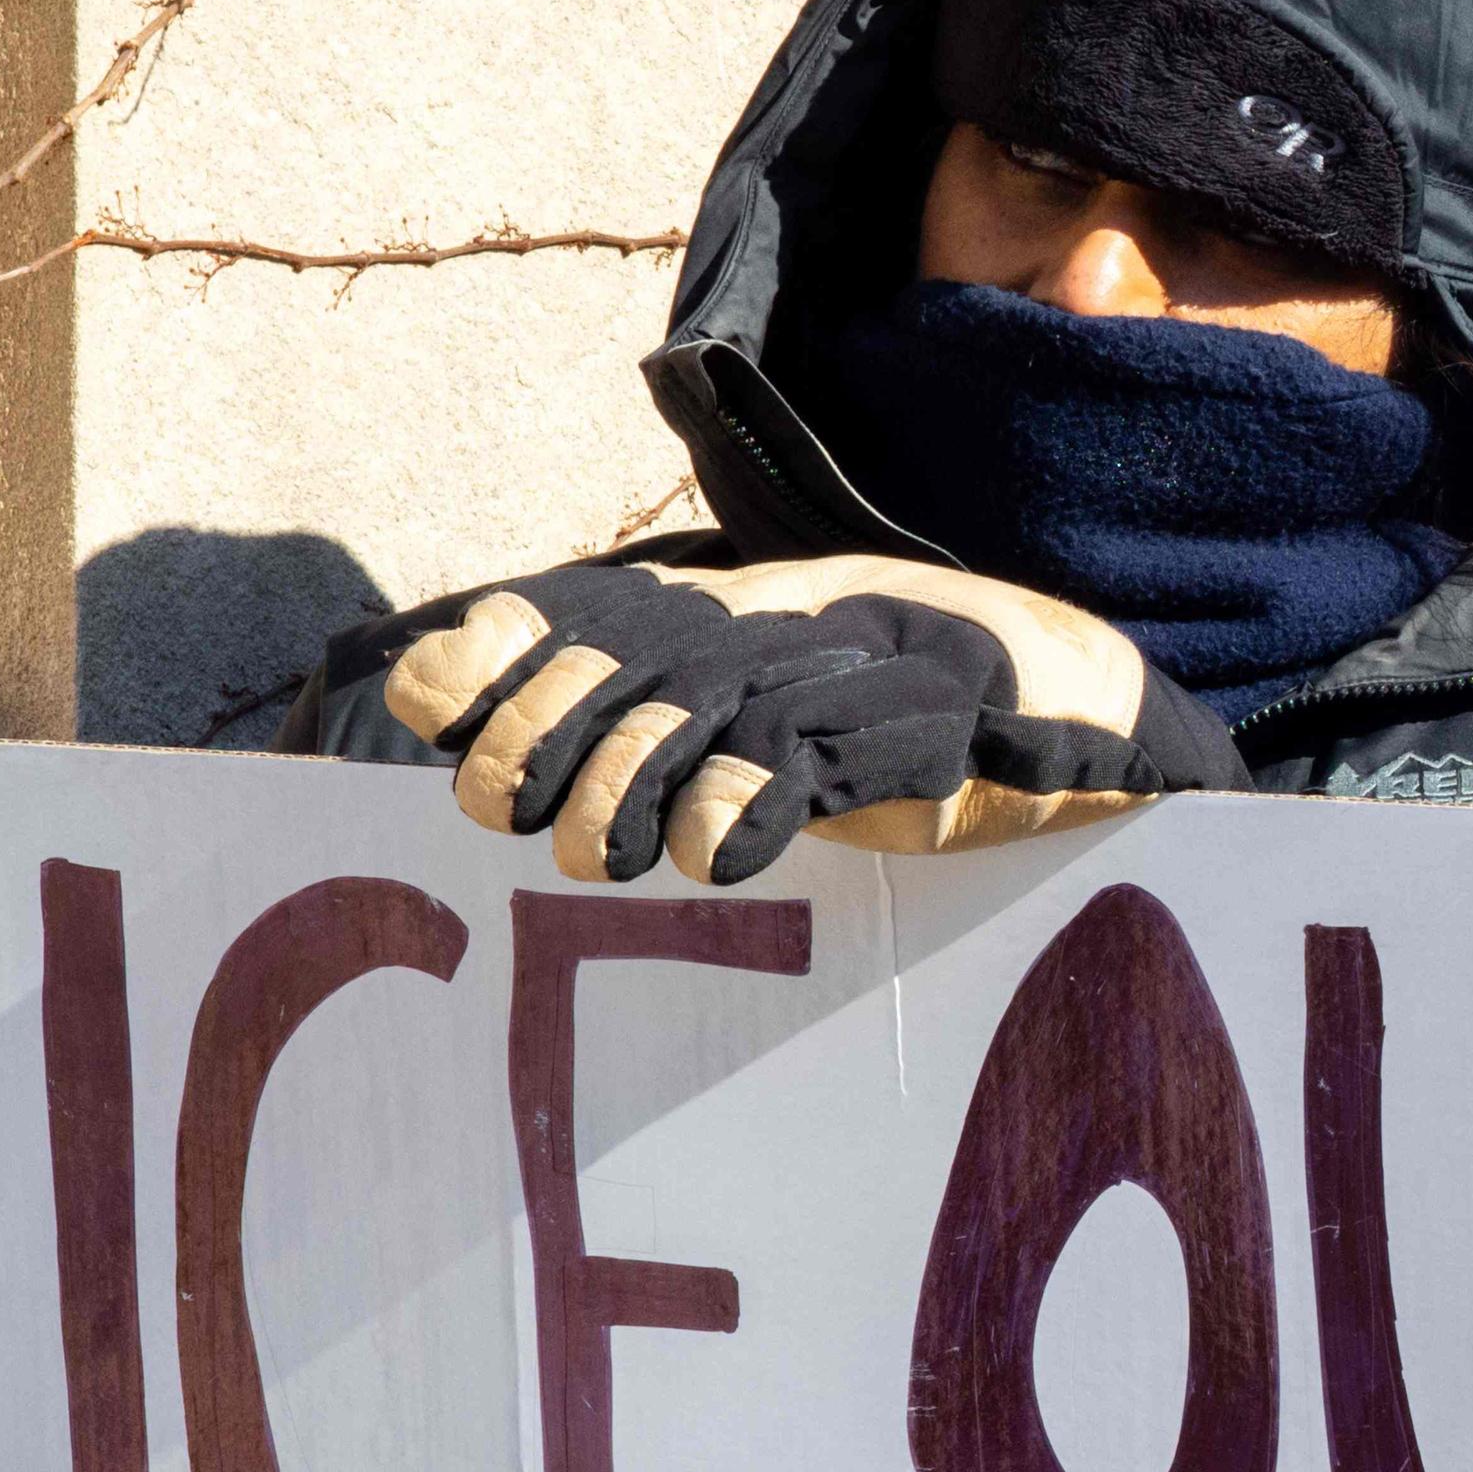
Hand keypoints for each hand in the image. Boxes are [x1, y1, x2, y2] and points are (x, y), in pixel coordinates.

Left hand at [380, 552, 1247, 884]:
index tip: (427, 695)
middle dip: (534, 746)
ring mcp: (836, 677)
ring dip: (623, 799)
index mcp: (718, 612)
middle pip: (602, 675)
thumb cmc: (876, 717)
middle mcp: (765, 628)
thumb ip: (604, 700)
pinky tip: (723, 859)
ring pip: (684, 726)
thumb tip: (420, 686)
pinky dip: (737, 824)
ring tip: (617, 855)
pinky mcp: (905, 736)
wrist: (1052, 702)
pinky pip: (789, 775)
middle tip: (518, 814)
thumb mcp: (737, 709)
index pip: (564, 614)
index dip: (486, 657)